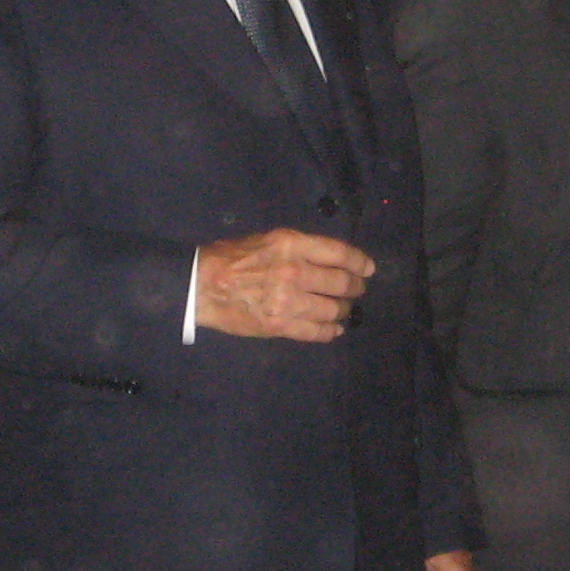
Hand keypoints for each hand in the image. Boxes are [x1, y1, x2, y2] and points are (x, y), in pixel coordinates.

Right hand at [195, 229, 373, 341]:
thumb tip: (326, 260)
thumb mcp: (267, 240)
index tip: (367, 269)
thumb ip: (298, 249)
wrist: (202, 285)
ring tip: (344, 311)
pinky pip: (315, 331)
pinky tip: (333, 329)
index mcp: (291, 245)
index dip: (359, 262)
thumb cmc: (231, 257)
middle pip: (340, 283)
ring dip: (343, 311)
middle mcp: (295, 272)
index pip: (338, 253)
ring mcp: (289, 301)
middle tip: (357, 291)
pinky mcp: (281, 325)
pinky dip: (329, 331)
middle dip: (354, 288)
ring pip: (332, 309)